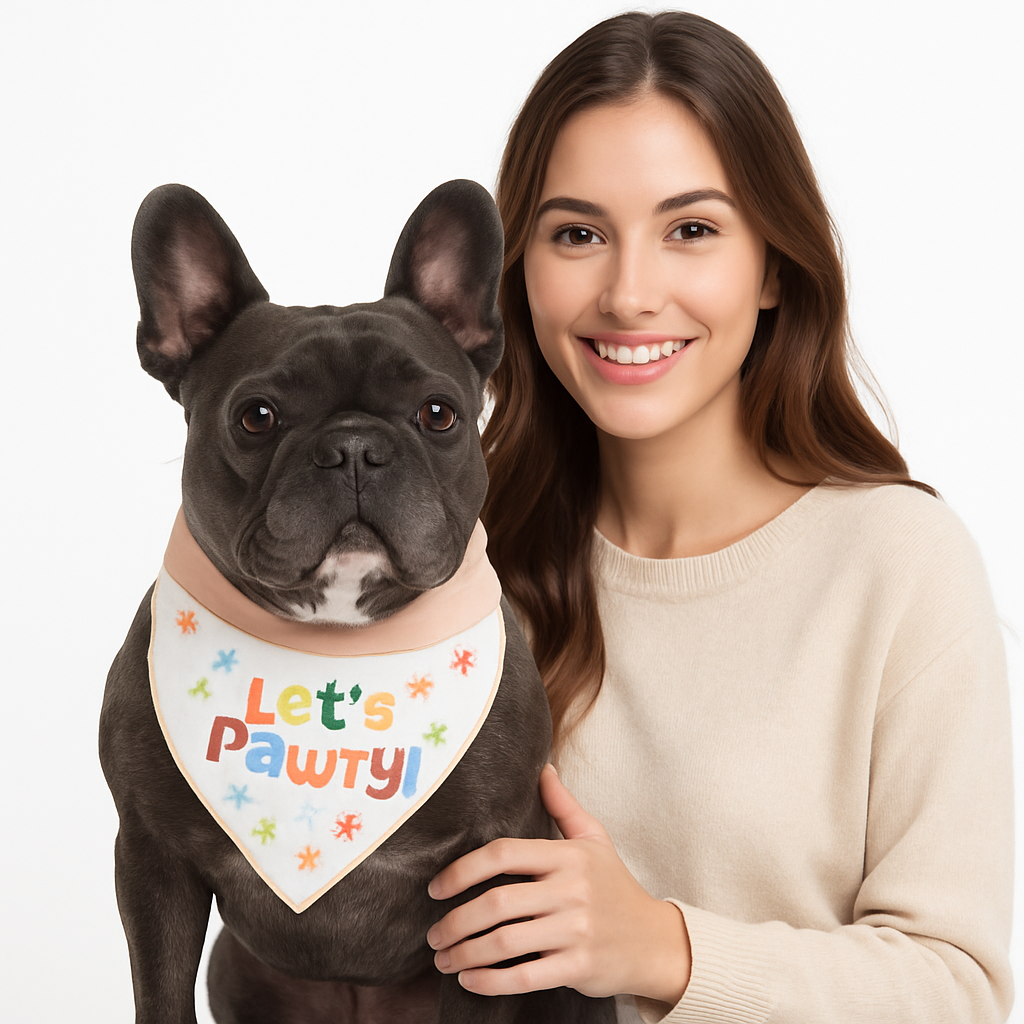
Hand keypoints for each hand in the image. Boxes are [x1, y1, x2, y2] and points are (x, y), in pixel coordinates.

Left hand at [426, 764, 690, 1002]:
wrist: (655, 941)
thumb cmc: (615, 886)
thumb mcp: (595, 839)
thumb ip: (564, 805)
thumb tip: (542, 767)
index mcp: (567, 855)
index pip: (503, 854)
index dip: (462, 870)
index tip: (436, 888)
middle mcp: (570, 890)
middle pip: (496, 903)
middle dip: (455, 922)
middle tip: (434, 934)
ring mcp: (575, 930)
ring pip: (504, 943)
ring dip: (465, 953)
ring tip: (443, 959)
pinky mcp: (578, 967)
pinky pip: (524, 976)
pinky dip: (490, 981)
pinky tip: (469, 979)